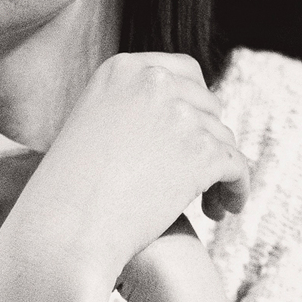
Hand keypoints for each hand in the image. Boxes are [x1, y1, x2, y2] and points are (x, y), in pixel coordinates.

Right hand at [1, 51, 249, 282]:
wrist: (64, 232)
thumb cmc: (66, 194)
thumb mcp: (90, 128)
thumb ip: (130, 109)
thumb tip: (179, 114)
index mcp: (122, 69)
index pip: (184, 71)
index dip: (195, 105)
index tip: (193, 135)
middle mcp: (152, 82)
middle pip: (207, 105)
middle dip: (207, 139)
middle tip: (200, 176)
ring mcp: (179, 114)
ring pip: (223, 139)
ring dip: (219, 171)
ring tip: (209, 202)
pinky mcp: (201, 152)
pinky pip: (236, 166)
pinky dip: (236, 189)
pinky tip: (225, 210)